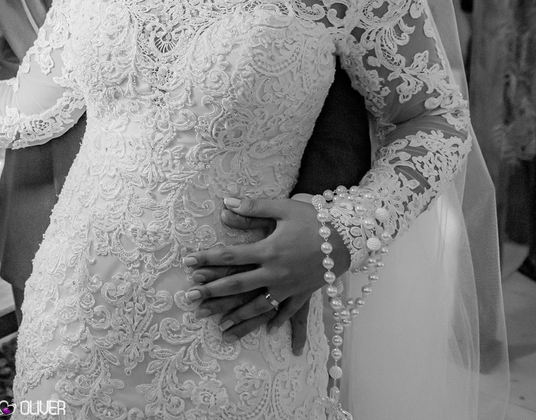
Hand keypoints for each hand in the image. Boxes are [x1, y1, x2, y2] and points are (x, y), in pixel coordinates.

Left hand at [182, 195, 349, 354]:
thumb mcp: (282, 208)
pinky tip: (267, 330)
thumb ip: (253, 208)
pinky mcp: (303, 293)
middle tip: (191, 299)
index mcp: (267, 250)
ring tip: (218, 324)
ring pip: (258, 306)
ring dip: (237, 316)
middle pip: (237, 285)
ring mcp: (289, 287)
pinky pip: (288, 312)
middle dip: (211, 292)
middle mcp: (275, 273)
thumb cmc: (315, 220)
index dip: (205, 259)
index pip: (228, 256)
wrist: (349, 238)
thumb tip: (225, 204)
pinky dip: (277, 321)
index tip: (187, 262)